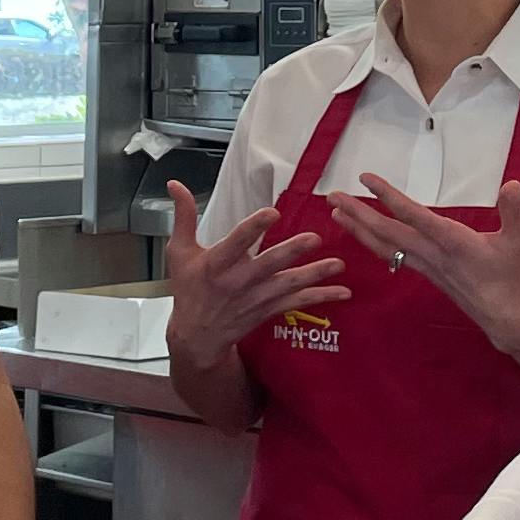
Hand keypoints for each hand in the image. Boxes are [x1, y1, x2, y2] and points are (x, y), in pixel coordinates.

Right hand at [163, 184, 347, 371]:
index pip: (235, 243)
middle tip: (314, 237)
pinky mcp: (267, 309)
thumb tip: (175, 184)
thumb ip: (182, 217)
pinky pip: (297, 303)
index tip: (272, 212)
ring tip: (338, 264)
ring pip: (287, 285)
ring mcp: (255, 298)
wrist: (197, 336)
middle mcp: (237, 282)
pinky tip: (343, 292)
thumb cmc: (188, 289)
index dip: (253, 228)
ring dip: (314, 275)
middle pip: (267, 264)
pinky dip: (320, 297)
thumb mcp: (179, 252)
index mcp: (215, 264)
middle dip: (291, 251)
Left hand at [342, 176, 519, 366]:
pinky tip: (369, 239)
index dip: (388, 196)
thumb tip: (511, 184)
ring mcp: (429, 267)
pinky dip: (377, 244)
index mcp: (452, 242)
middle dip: (359, 213)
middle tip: (332, 196)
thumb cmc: (516, 281)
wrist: (509, 322)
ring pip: (387, 247)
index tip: (366, 179)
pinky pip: (396, 257)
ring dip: (360, 229)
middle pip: (388, 232)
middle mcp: (433, 255)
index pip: (413, 214)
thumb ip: (515, 212)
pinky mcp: (430, 275)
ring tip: (337, 213)